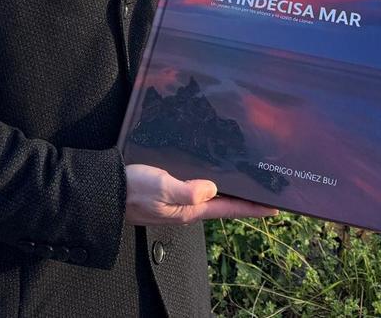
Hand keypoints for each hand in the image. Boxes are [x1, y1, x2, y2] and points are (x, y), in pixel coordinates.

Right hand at [124, 163, 278, 225]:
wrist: (104, 191)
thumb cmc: (131, 190)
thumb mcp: (160, 188)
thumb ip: (187, 190)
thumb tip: (212, 188)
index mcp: (190, 209)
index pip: (229, 208)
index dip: (253, 207)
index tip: (276, 206)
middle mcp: (187, 207)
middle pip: (224, 202)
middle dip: (245, 196)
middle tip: (266, 189)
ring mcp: (177, 199)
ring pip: (212, 194)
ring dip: (230, 188)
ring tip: (247, 179)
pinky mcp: (168, 189)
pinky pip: (196, 186)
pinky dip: (211, 180)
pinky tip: (213, 171)